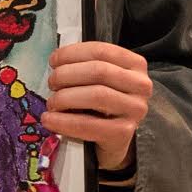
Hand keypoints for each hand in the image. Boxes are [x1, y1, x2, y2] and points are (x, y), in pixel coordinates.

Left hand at [42, 41, 152, 170]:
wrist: (114, 140)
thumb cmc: (102, 105)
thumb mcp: (100, 80)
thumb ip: (85, 66)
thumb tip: (56, 60)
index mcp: (135, 65)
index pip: (102, 51)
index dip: (73, 53)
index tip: (53, 60)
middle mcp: (141, 85)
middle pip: (99, 71)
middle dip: (67, 75)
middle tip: (51, 83)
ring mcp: (135, 110)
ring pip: (96, 95)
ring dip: (65, 97)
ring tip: (51, 102)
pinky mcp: (123, 133)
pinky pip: (88, 125)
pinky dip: (64, 122)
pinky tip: (49, 120)